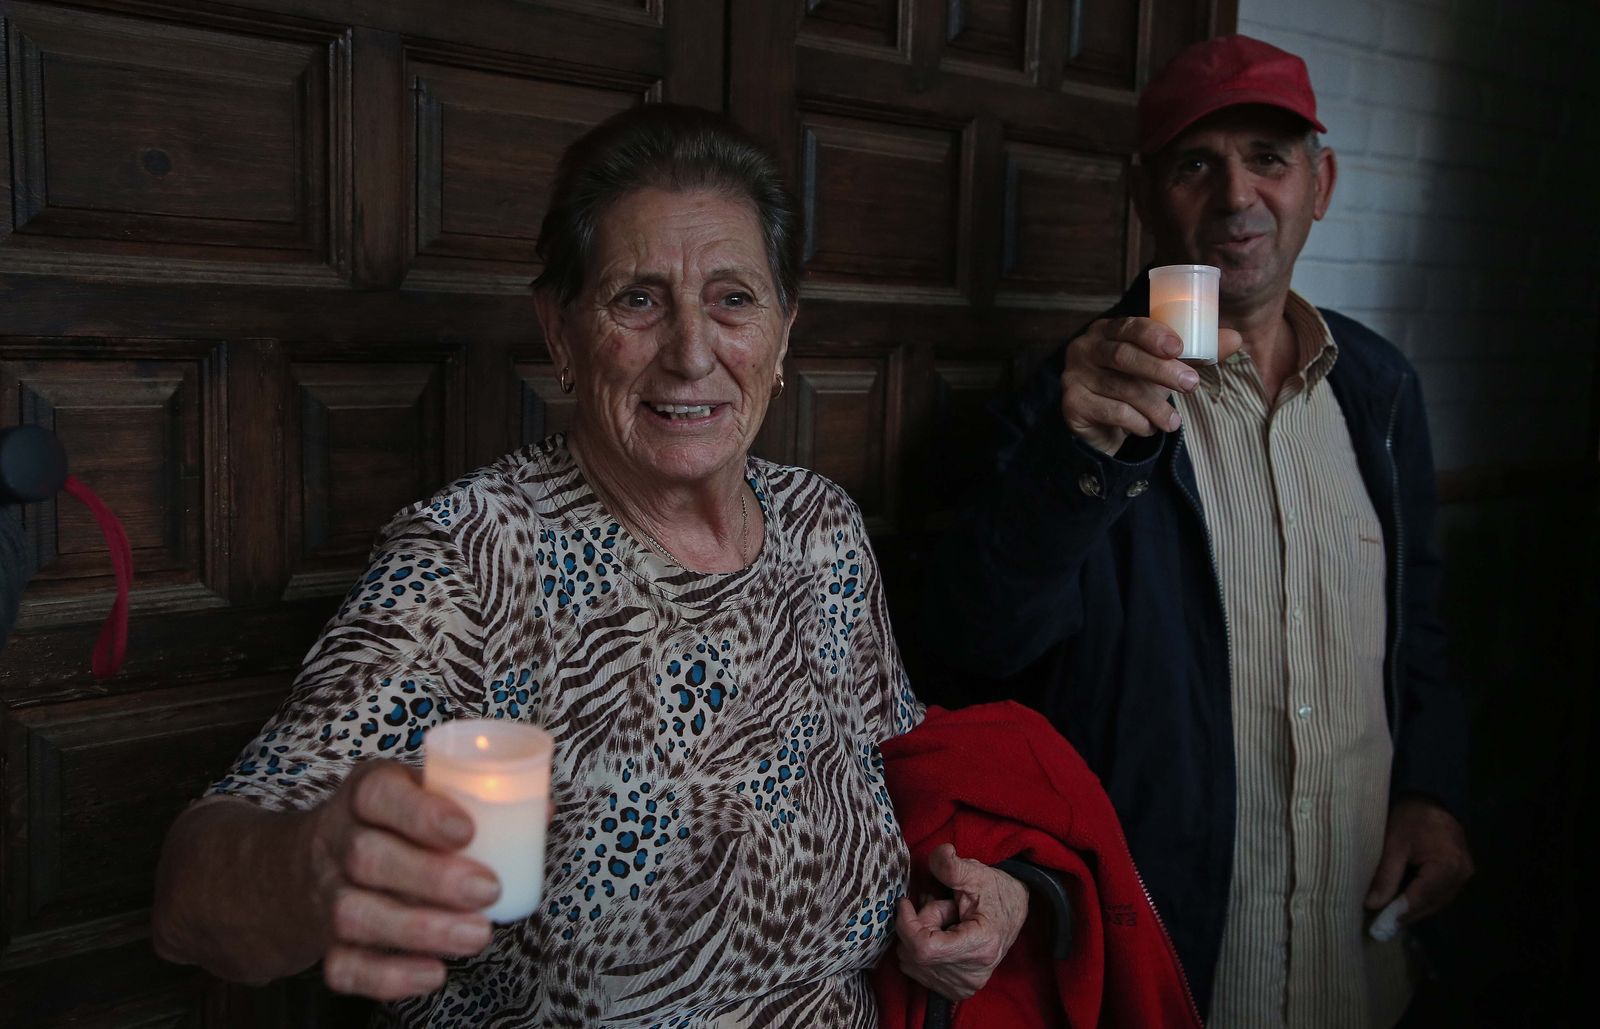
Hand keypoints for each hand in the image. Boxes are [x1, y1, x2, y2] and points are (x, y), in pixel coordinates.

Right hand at [301, 760, 499, 999]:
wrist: (306, 863)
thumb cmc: (389, 822)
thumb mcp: (421, 791)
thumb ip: (476, 798)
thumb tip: (543, 809)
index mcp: (365, 793)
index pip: (378, 794)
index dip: (420, 813)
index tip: (467, 831)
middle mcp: (337, 840)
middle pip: (368, 858)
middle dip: (431, 878)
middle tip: (489, 890)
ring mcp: (326, 894)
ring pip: (356, 914)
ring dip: (420, 929)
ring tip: (477, 935)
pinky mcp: (326, 943)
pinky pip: (345, 966)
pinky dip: (389, 976)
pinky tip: (434, 973)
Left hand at [894, 844, 1028, 1000]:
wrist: (1014, 913)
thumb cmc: (995, 892)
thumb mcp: (976, 873)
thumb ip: (952, 865)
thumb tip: (938, 854)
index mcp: (981, 946)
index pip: (924, 949)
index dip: (906, 924)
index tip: (905, 902)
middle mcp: (973, 973)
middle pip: (916, 954)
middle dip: (918, 925)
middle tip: (940, 906)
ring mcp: (965, 985)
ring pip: (912, 963)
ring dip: (920, 937)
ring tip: (946, 921)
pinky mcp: (956, 990)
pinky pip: (916, 971)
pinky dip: (921, 950)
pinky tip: (942, 936)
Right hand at [1060, 317, 1242, 454]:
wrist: (1102, 424)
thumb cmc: (1136, 385)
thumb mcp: (1165, 366)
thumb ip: (1197, 352)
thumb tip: (1235, 338)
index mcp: (1108, 330)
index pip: (1131, 325)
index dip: (1155, 335)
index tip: (1179, 348)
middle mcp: (1085, 348)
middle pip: (1124, 356)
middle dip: (1161, 371)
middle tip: (1191, 385)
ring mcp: (1075, 375)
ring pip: (1121, 388)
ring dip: (1154, 407)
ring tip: (1174, 422)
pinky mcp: (1072, 404)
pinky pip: (1111, 411)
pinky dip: (1137, 422)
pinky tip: (1147, 428)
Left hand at [1364, 795, 1473, 926]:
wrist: (1431, 797)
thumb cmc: (1410, 815)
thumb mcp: (1393, 842)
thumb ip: (1385, 875)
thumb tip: (1372, 905)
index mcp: (1448, 865)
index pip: (1420, 897)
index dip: (1398, 913)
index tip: (1378, 927)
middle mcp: (1461, 874)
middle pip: (1429, 904)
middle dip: (1404, 916)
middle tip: (1379, 928)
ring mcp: (1463, 875)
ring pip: (1435, 902)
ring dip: (1412, 911)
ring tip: (1387, 919)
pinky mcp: (1459, 873)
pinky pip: (1438, 894)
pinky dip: (1420, 901)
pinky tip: (1401, 904)